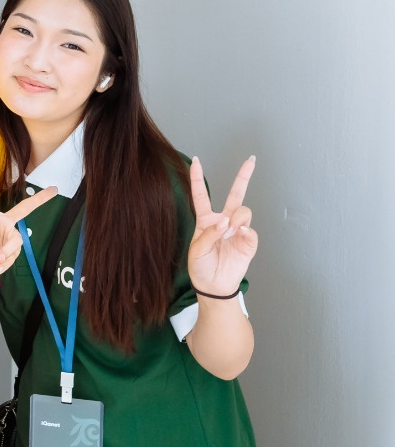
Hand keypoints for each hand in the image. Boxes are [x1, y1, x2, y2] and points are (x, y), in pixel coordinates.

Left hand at [0, 159, 57, 280]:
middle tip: (54, 189)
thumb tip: (0, 254)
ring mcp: (10, 235)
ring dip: (5, 253)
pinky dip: (3, 262)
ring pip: (16, 241)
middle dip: (39, 199)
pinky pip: (13, 255)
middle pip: (24, 209)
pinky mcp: (15, 248)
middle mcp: (2, 222)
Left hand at [188, 156, 257, 296]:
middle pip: (235, 194)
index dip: (197, 178)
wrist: (213, 286)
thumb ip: (209, 234)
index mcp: (206, 220)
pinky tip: (239, 235)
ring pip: (243, 211)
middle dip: (243, 177)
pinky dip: (246, 231)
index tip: (195, 160)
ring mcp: (237, 230)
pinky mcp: (248, 242)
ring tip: (229, 232)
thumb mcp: (196, 250)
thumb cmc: (201, 267)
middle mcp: (223, 221)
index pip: (201, 195)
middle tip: (251, 160)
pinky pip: (251, 231)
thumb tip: (226, 222)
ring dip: (237, 217)